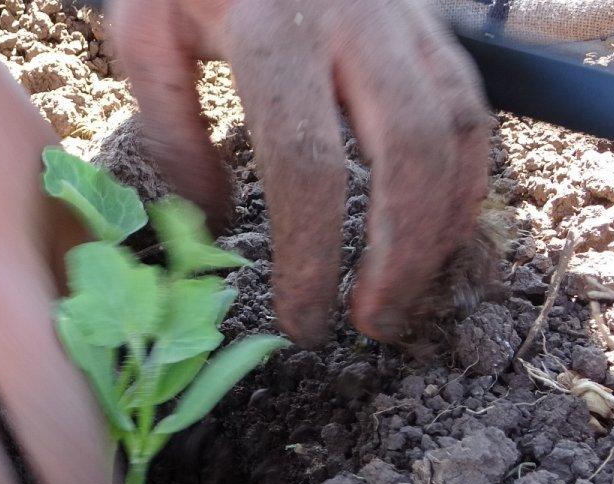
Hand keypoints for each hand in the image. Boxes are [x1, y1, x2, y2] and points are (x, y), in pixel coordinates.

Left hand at [114, 0, 490, 344]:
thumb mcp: (145, 35)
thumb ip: (171, 129)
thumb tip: (212, 222)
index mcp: (271, 30)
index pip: (304, 165)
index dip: (308, 256)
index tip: (301, 320)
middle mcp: (354, 22)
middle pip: (407, 153)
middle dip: (399, 254)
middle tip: (372, 323)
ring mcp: (402, 17)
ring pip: (457, 130)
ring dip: (442, 225)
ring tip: (404, 293)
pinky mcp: (429, 19)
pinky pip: (469, 106)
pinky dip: (463, 178)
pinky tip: (434, 229)